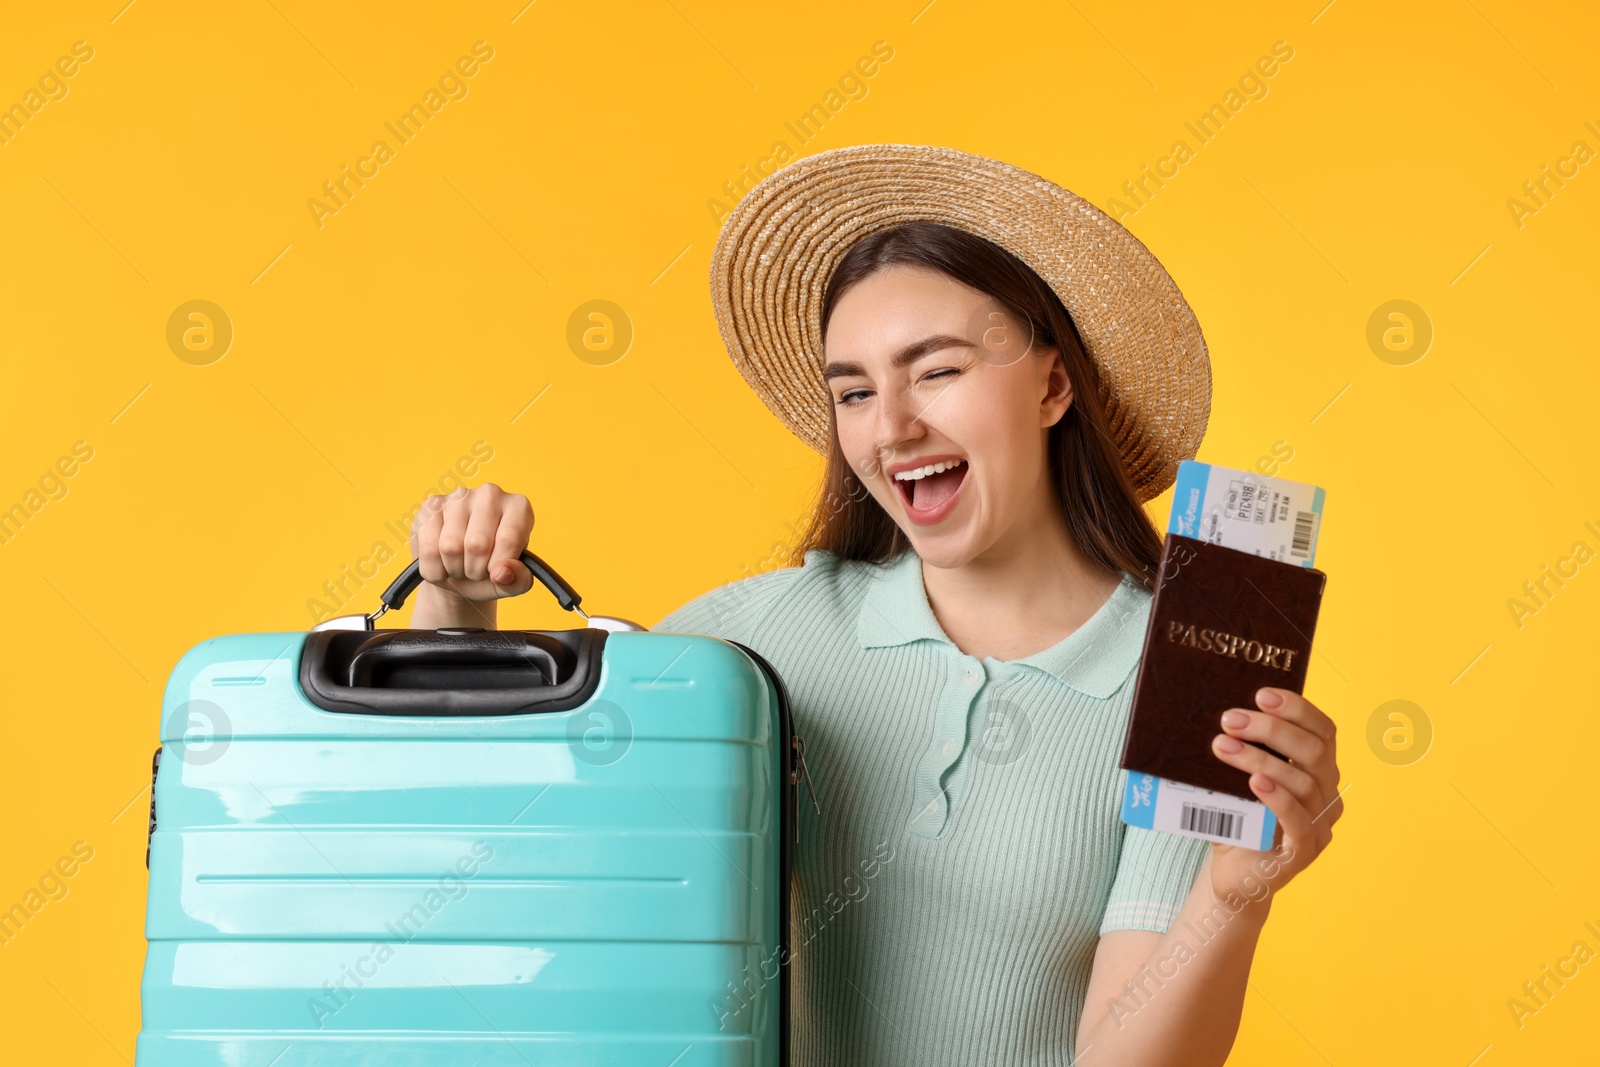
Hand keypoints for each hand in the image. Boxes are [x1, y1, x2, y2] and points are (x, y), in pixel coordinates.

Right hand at [410, 483, 535, 603]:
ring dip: (454, 569)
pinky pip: (428, 547)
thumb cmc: (490, 572)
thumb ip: (519, 580)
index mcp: (518, 507)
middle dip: (475, 570)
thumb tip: (502, 572)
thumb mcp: (512, 582)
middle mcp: (490, 494)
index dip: (499, 566)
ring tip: (461, 564)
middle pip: (477, 544)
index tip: (498, 570)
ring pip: (450, 546)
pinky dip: (434, 568)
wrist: (458, 575)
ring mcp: (458, 496)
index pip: (509, 539)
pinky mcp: (431, 506)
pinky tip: (441, 562)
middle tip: (477, 569)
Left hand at [1204, 687, 1342, 908]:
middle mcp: (1328, 796)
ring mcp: (1320, 826)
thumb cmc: (1235, 820)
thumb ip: (1239, 750)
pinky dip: (1278, 798)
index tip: (1261, 694)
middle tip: (1229, 719)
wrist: (1232, 874)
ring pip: (1304, 784)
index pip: (1323, 731)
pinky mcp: (1304, 853)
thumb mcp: (1236, 779)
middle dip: (1271, 730)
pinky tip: (1254, 783)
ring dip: (1260, 760)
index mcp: (1318, 771)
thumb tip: (1213, 712)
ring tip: (1223, 746)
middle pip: (1314, 752)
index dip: (1298, 709)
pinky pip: (1300, 822)